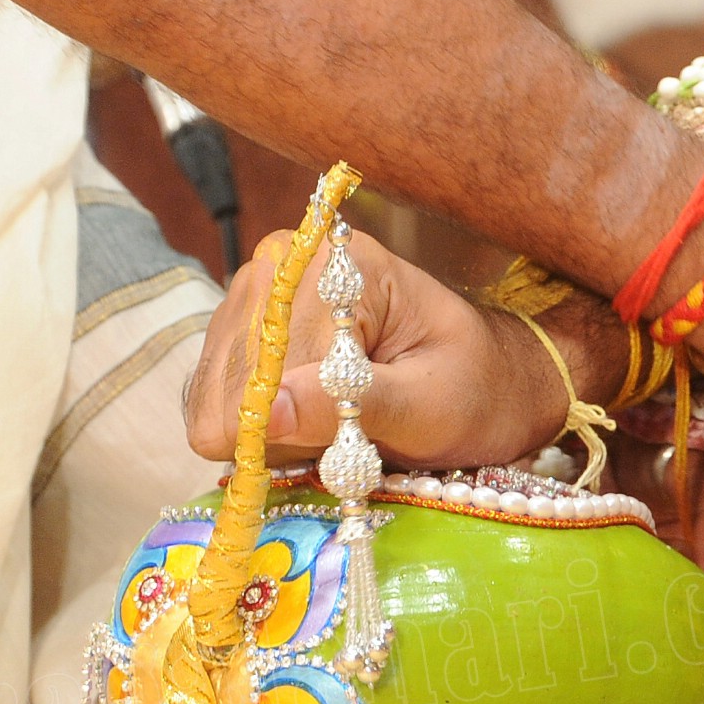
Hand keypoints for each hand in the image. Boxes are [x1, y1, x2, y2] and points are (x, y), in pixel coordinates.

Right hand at [185, 232, 587, 468]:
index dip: (295, 424)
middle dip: (283, 429)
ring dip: (273, 432)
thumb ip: (348, 406)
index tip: (350, 436)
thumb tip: (268, 414)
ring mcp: (251, 297)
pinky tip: (309, 417)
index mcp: (333, 266)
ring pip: (215, 401)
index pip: (262, 369)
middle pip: (227, 386)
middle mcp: (278, 266)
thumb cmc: (472, 391)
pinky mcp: (237, 333)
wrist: (488, 381)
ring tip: (336, 420)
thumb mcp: (428, 406)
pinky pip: (215, 402)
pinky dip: (260, 428)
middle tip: (348, 430)